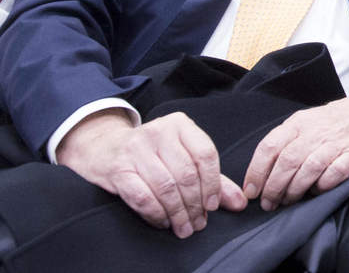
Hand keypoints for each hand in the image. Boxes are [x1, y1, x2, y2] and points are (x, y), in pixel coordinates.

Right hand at [56, 109, 246, 237]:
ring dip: (178, 213)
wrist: (105, 148)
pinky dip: (157, 213)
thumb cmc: (153, 154)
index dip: (213, 184)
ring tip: (184, 227)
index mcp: (180, 124)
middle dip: (195, 204)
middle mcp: (159, 131)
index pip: (206, 155)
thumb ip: (213, 178)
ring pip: (166, 186)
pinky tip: (164, 221)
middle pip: (187, 174)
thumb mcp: (184, 156)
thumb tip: (240, 202)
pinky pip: (143, 196)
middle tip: (198, 224)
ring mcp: (136, 148)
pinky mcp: (118, 168)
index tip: (212, 206)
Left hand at [242, 94, 348, 210]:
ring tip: (289, 201)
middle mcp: (316, 131)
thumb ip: (287, 142)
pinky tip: (317, 191)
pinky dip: (323, 185)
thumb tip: (262, 172)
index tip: (251, 191)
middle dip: (274, 187)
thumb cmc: (336, 122)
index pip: (270, 146)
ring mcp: (337, 143)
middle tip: (269, 203)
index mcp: (299, 123)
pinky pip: (335, 173)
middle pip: (287, 161)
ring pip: (309, 168)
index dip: (256, 172)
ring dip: (295, 189)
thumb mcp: (307, 122)